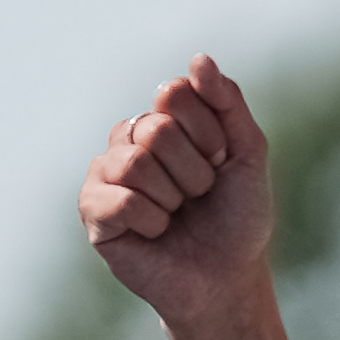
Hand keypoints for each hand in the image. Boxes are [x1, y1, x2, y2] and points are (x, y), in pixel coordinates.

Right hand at [78, 55, 272, 323]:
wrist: (227, 280)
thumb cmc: (237, 219)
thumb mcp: (247, 154)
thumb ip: (228, 103)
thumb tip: (198, 59)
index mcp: (161, 119)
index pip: (173, 93)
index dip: (208, 135)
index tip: (221, 163)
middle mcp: (128, 140)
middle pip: (156, 129)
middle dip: (193, 171)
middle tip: (198, 197)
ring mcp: (105, 174)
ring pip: (136, 162)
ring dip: (173, 198)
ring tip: (177, 216)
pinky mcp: (92, 212)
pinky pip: (120, 200)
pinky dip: (152, 221)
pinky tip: (156, 234)